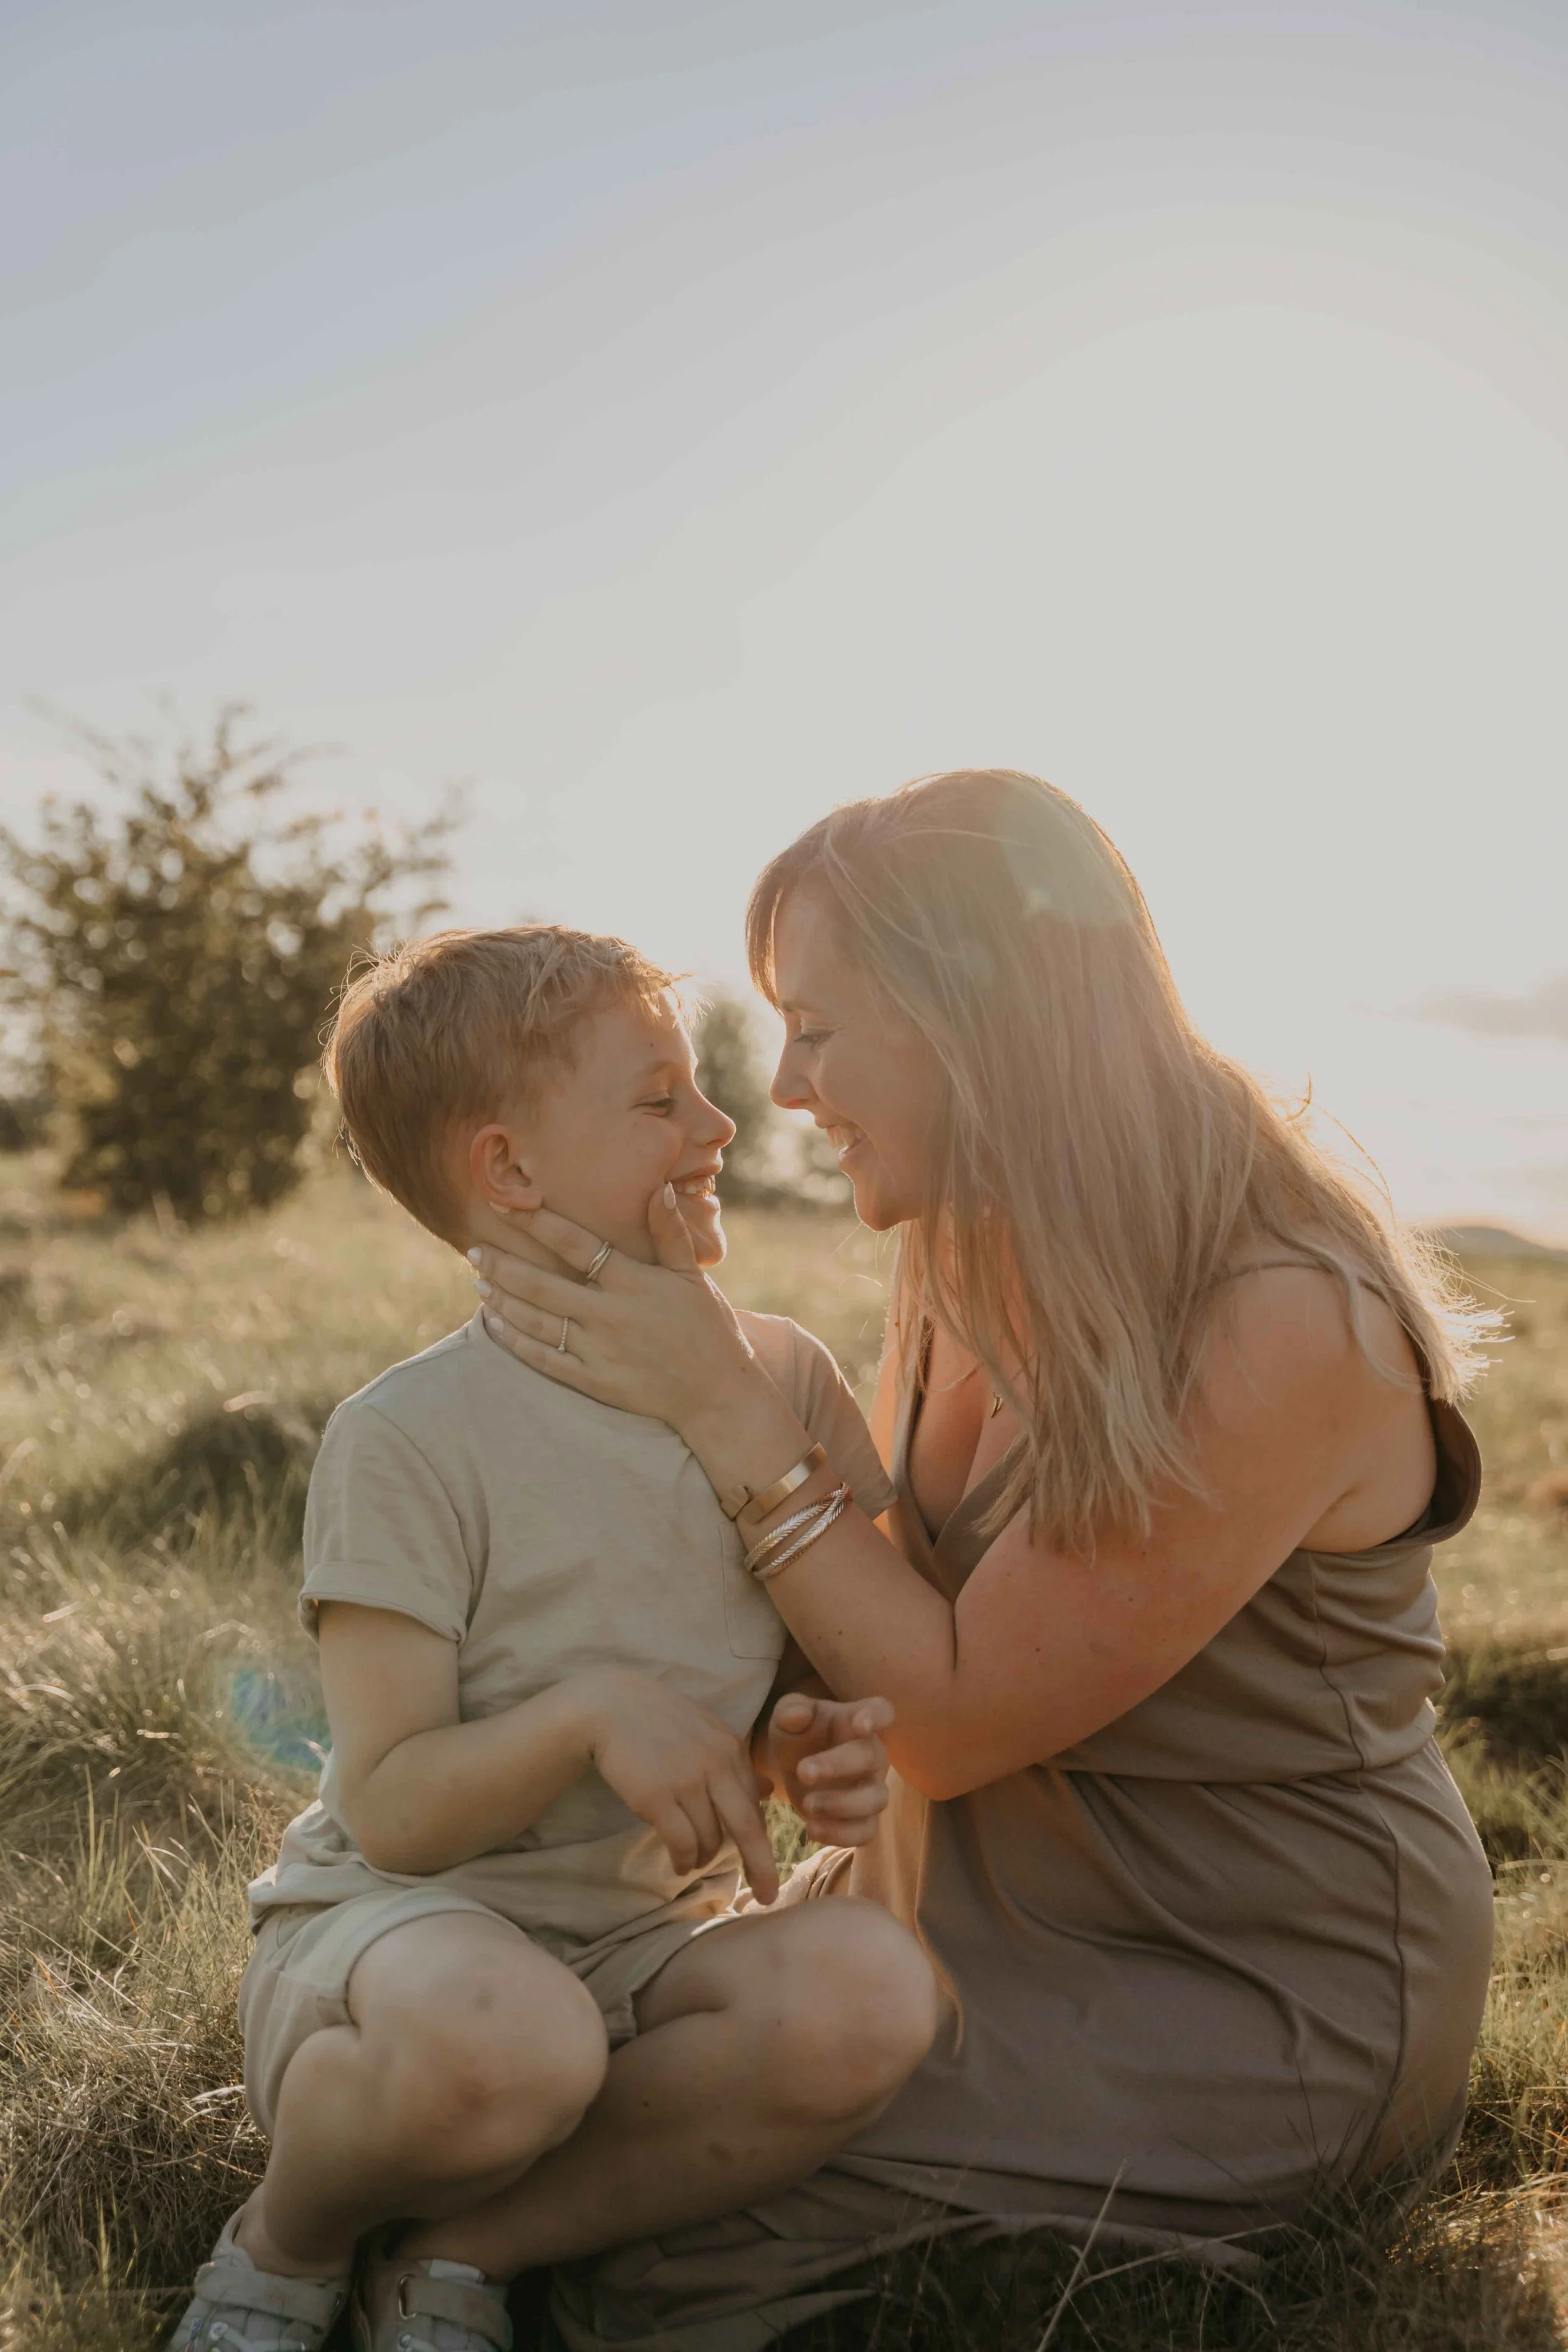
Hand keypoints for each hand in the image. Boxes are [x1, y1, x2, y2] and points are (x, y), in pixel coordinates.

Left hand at [471, 1190, 759, 1432]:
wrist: (718, 1394)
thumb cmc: (708, 1328)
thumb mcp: (693, 1277)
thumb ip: (670, 1233)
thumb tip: (659, 1189)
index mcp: (634, 1283)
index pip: (575, 1244)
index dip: (537, 1223)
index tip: (507, 1205)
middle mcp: (611, 1315)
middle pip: (542, 1284)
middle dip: (502, 1265)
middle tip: (474, 1249)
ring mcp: (599, 1351)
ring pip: (536, 1322)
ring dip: (502, 1299)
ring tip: (478, 1282)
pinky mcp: (594, 1382)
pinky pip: (543, 1359)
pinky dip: (514, 1340)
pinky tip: (494, 1324)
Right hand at [572, 1667, 780, 1906]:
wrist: (608, 1707)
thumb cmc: (659, 1721)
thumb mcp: (705, 1732)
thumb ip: (735, 1763)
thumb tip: (769, 1792)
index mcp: (730, 1747)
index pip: (755, 1805)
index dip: (761, 1839)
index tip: (767, 1867)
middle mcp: (715, 1763)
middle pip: (748, 1827)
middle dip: (761, 1866)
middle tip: (768, 1895)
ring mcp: (686, 1780)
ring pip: (710, 1839)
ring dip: (703, 1857)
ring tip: (692, 1859)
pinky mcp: (656, 1797)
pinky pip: (681, 1843)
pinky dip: (683, 1860)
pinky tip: (679, 1863)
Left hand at [763, 1692, 894, 1847]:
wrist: (796, 1766)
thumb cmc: (799, 1734)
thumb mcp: (786, 1718)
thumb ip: (791, 1711)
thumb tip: (797, 1716)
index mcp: (856, 1719)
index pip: (881, 1710)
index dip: (877, 1716)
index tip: (860, 1725)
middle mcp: (872, 1753)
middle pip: (873, 1757)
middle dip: (838, 1765)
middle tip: (803, 1772)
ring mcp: (871, 1788)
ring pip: (876, 1799)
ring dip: (842, 1805)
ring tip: (807, 1805)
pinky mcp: (862, 1818)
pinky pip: (866, 1832)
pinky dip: (841, 1835)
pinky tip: (811, 1828)